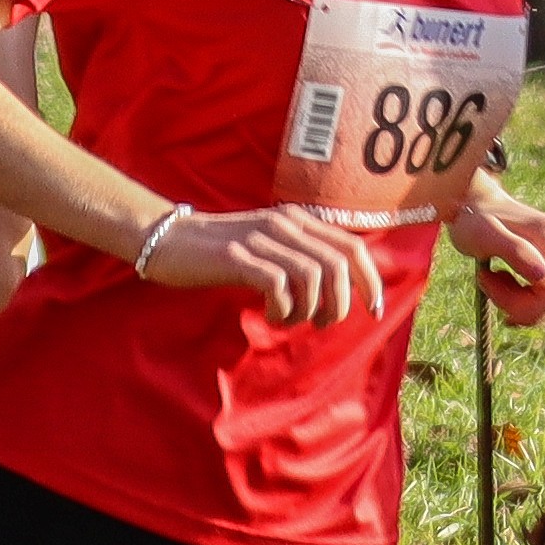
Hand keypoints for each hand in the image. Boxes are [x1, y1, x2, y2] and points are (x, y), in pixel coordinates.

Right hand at [135, 201, 384, 322]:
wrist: (169, 240)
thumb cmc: (221, 252)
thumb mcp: (269, 245)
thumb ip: (300, 256)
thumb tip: (338, 290)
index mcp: (298, 220)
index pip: (353, 246)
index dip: (371, 281)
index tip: (374, 311)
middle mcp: (285, 224)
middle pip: (339, 264)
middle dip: (341, 303)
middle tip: (322, 324)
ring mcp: (262, 239)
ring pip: (314, 277)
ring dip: (310, 310)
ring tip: (291, 321)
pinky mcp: (239, 257)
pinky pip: (279, 286)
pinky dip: (282, 309)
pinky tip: (269, 315)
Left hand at [453, 185, 544, 323]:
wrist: (475, 203)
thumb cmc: (473, 219)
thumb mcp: (484, 236)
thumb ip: (516, 253)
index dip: (526, 308)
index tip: (491, 289)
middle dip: (517, 303)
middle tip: (487, 282)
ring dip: (515, 299)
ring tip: (492, 277)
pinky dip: (521, 294)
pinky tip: (503, 276)